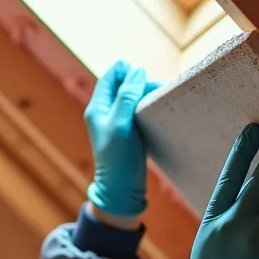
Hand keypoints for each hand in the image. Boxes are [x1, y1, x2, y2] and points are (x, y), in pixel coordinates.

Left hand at [84, 61, 161, 218]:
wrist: (121, 189)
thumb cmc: (117, 158)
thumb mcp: (121, 125)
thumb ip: (126, 98)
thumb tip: (136, 72)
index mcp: (97, 108)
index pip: (109, 79)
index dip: (122, 70)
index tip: (140, 69)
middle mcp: (105, 113)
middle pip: (122, 86)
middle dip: (138, 82)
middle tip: (157, 86)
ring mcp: (117, 122)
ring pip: (132, 98)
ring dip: (145, 94)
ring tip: (160, 95)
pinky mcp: (129, 131)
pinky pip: (138, 111)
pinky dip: (148, 106)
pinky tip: (159, 108)